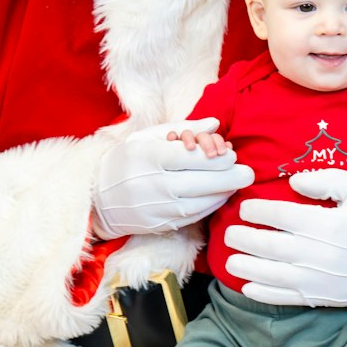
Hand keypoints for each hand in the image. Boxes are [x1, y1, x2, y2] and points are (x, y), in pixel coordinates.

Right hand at [91, 118, 254, 238]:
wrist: (98, 198)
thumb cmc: (125, 161)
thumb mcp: (146, 137)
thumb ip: (181, 129)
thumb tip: (214, 123)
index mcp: (149, 157)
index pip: (190, 158)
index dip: (216, 157)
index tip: (231, 154)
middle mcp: (154, 184)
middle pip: (201, 181)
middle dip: (230, 176)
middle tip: (248, 172)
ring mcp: (158, 207)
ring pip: (201, 202)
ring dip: (224, 192)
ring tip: (237, 182)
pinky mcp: (162, 224)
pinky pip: (194, 216)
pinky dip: (211, 205)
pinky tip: (221, 195)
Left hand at [223, 169, 346, 306]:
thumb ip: (326, 180)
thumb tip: (292, 182)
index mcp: (330, 223)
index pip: (280, 215)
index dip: (257, 211)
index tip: (245, 208)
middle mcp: (322, 254)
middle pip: (270, 246)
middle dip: (244, 239)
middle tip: (229, 234)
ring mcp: (322, 280)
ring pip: (273, 274)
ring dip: (247, 267)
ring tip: (231, 260)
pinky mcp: (326, 297)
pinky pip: (287, 298)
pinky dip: (265, 294)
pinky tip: (249, 287)